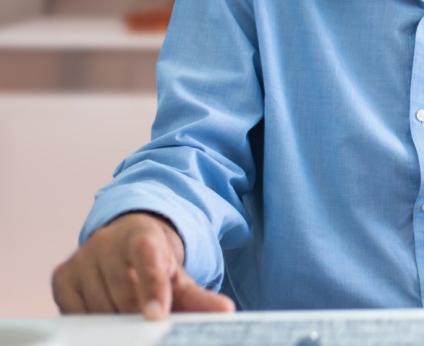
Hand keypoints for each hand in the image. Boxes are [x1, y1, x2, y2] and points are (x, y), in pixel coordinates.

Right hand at [52, 212, 234, 318]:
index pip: (147, 259)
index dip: (152, 287)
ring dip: (115, 321)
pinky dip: (92, 323)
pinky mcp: (62, 276)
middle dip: (136, 314)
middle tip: (149, 325)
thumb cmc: (154, 263)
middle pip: (121, 290)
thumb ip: (198, 296)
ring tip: (130, 319)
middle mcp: (107, 242)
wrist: (126, 241)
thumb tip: (225, 312)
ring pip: (97, 304)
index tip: (158, 315)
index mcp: (141, 234)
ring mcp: (81, 257)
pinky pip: (73, 311)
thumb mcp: (179, 276)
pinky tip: (106, 319)